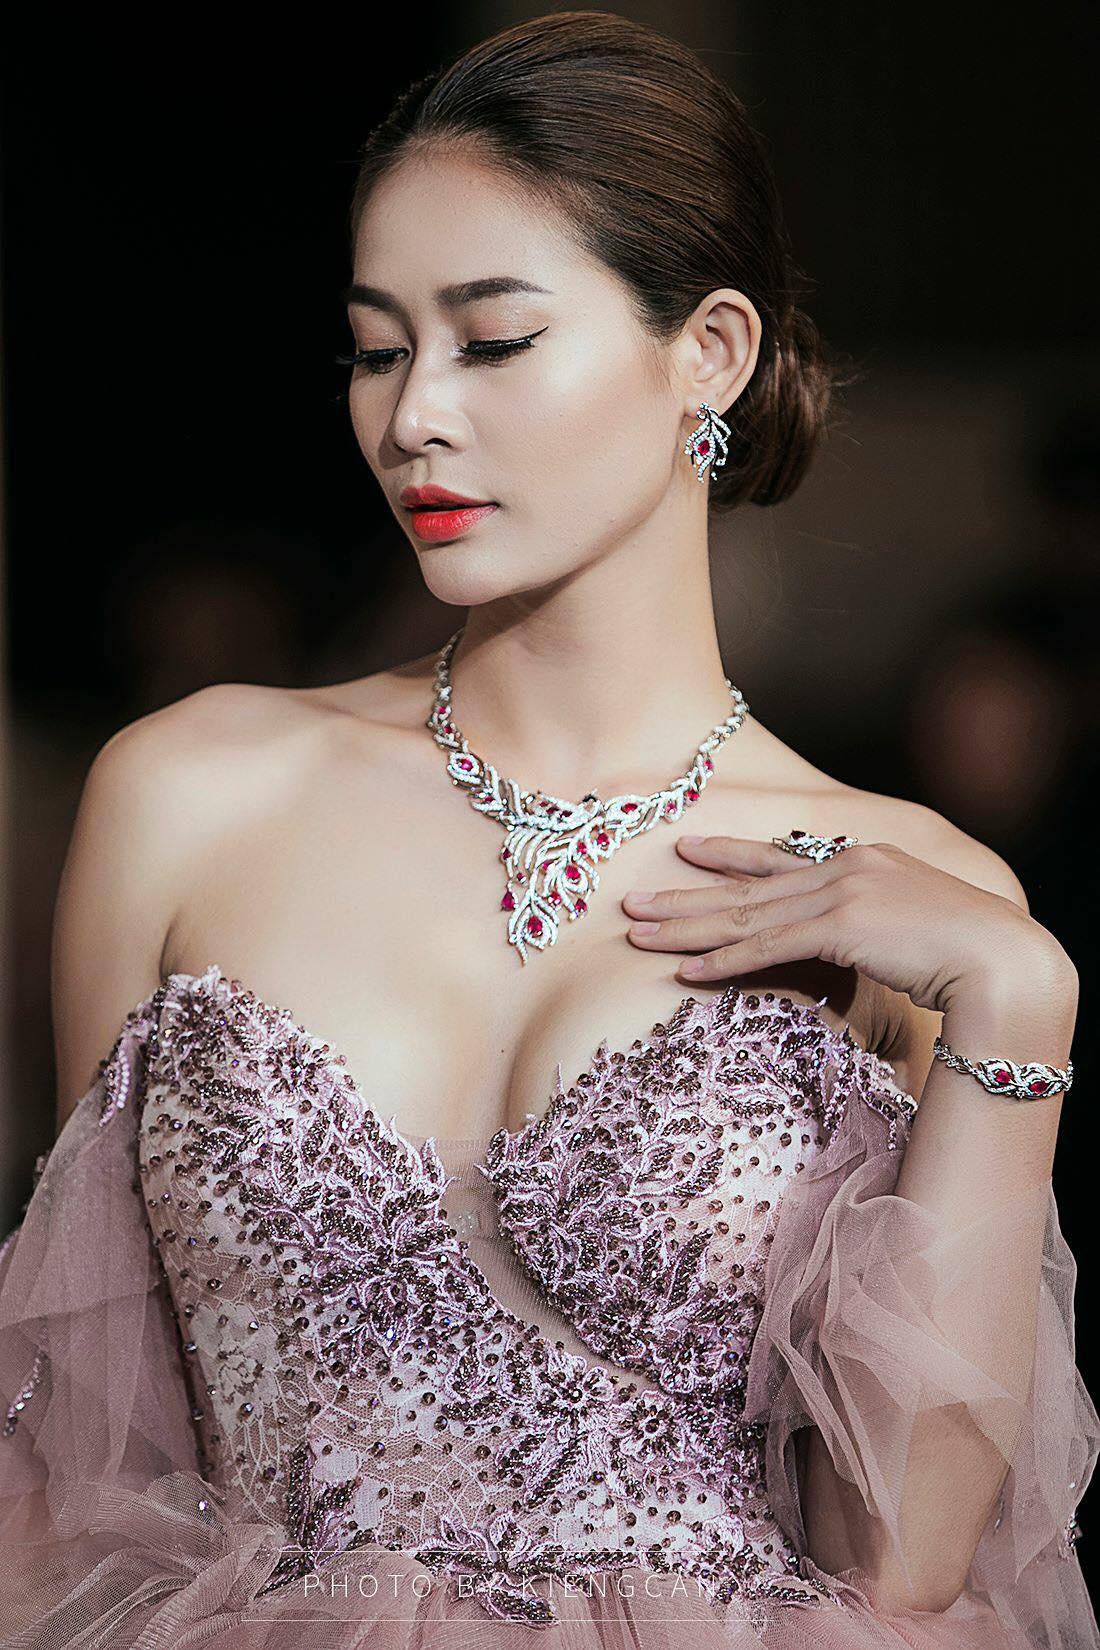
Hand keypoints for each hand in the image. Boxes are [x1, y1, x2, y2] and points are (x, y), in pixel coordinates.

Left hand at [621, 836, 1070, 1015]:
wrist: (1002, 959)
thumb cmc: (967, 953)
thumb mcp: (913, 924)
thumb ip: (875, 923)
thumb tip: (852, 942)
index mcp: (860, 859)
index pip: (779, 857)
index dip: (728, 855)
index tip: (687, 850)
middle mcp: (844, 866)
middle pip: (747, 887)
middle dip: (684, 896)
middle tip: (630, 902)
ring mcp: (841, 892)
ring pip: (745, 915)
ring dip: (686, 928)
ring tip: (638, 934)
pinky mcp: (841, 928)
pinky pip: (767, 946)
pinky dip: (722, 961)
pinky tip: (685, 972)